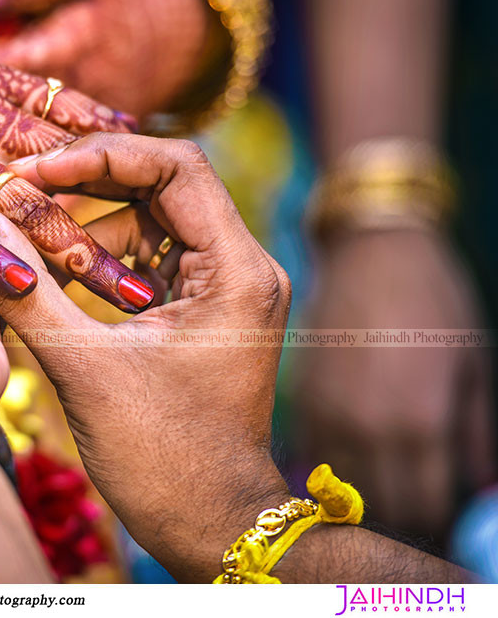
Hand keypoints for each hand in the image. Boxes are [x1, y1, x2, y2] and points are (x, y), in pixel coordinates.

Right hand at [0, 133, 293, 581]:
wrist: (209, 524)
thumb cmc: (164, 458)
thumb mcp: (86, 370)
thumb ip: (29, 294)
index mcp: (236, 270)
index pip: (176, 166)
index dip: (102, 155)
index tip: (39, 169)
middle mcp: (240, 267)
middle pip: (162, 185)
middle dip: (87, 181)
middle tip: (18, 184)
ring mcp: (221, 288)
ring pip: (150, 220)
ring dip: (88, 221)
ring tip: (25, 228)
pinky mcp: (199, 310)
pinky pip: (147, 259)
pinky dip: (99, 257)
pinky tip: (51, 268)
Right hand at [296, 229, 494, 535]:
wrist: (371, 253)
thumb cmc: (435, 302)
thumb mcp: (472, 368)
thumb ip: (475, 437)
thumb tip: (478, 490)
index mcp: (420, 423)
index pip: (427, 509)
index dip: (440, 525)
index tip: (444, 525)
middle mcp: (368, 429)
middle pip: (383, 509)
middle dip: (405, 516)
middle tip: (417, 507)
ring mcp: (328, 416)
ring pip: (343, 491)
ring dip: (367, 498)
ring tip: (386, 485)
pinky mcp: (300, 400)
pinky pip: (315, 458)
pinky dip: (336, 468)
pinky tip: (354, 454)